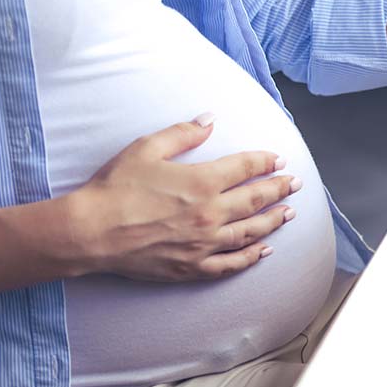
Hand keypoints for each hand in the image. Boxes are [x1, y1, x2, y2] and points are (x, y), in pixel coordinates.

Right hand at [67, 113, 299, 281]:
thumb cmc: (115, 187)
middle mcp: (210, 213)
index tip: (279, 159)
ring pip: (250, 232)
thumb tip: (210, 119)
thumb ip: (183, 133)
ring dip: (274, 221)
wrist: (90, 231)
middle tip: (296, 184)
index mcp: (202, 181)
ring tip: (289, 213)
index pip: (246, 167)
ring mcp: (203, 243)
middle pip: (256, 199)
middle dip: (280, 189)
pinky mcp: (191, 267)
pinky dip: (251, 257)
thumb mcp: (147, 148)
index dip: (266, 162)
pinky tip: (264, 251)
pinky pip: (230, 263)